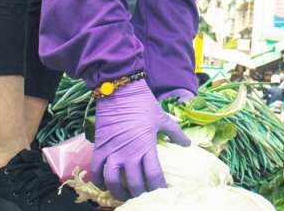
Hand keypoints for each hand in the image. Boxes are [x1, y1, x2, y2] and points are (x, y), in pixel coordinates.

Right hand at [92, 80, 189, 199]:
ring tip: (124, 194)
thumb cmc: (143, 103)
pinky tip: (105, 184)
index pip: (154, 177)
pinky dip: (99, 181)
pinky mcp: (99, 147)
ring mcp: (112, 152)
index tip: (162, 191)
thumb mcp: (162, 118)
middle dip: (139, 194)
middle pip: (134, 184)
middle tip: (143, 194)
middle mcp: (128, 153)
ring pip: (112, 182)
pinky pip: (95, 170)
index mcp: (146, 147)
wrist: (120, 89)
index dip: (158, 188)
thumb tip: (187, 144)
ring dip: (118, 192)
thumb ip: (175, 133)